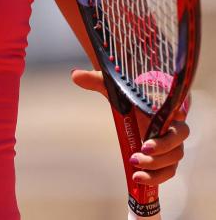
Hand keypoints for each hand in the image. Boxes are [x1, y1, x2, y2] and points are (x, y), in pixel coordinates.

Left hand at [71, 69, 190, 185]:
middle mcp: (171, 128)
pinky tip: (137, 178)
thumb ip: (96, 81)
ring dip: (156, 166)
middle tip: (142, 148)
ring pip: (173, 160)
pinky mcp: (164, 160)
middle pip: (178, 140)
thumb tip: (74, 74)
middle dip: (162, 147)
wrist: (130, 110)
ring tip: (135, 166)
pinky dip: (155, 177)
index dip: (177, 115)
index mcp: (164, 108)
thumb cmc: (125, 98)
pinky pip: (166, 172)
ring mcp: (170, 146)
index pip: (178, 111)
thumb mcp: (112, 89)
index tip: (173, 116)